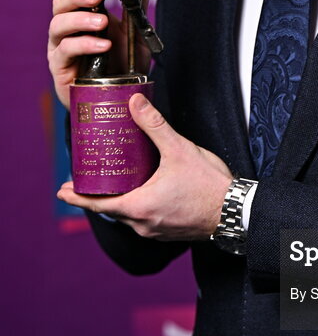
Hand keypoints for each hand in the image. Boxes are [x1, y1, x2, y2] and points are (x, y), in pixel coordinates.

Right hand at [48, 0, 150, 108]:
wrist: (118, 96)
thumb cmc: (122, 62)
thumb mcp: (134, 31)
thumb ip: (135, 3)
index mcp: (81, 15)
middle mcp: (66, 28)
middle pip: (59, 4)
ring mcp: (60, 47)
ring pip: (58, 25)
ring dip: (81, 20)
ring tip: (103, 22)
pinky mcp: (60, 67)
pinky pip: (66, 51)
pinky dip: (85, 45)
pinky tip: (103, 46)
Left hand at [57, 94, 233, 240]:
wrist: (237, 212)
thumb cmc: (210, 185)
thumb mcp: (179, 149)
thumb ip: (155, 126)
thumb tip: (135, 102)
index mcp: (140, 206)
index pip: (98, 204)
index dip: (77, 197)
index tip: (61, 191)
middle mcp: (143, 224)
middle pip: (112, 210)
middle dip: (99, 195)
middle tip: (89, 180)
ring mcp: (156, 232)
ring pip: (129, 216)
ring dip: (121, 201)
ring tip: (117, 183)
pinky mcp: (169, 233)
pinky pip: (145, 220)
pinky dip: (138, 207)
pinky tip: (145, 193)